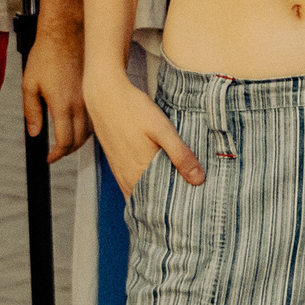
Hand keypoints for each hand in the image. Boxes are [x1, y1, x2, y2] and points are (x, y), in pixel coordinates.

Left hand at [23, 20, 90, 159]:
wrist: (66, 32)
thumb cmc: (47, 54)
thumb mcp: (29, 84)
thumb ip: (31, 112)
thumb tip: (35, 132)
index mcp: (62, 104)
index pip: (65, 141)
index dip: (57, 154)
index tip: (50, 157)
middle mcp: (80, 103)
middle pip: (80, 139)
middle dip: (68, 150)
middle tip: (57, 152)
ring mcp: (90, 96)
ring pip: (91, 129)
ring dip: (80, 139)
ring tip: (68, 141)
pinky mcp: (95, 89)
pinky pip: (96, 115)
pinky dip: (88, 126)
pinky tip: (79, 123)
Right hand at [83, 70, 202, 199]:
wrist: (105, 96)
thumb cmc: (134, 110)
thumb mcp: (163, 130)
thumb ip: (180, 155)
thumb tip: (198, 180)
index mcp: (140, 173)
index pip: (162, 204)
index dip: (178, 208)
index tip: (194, 208)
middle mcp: (128, 178)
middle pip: (151, 203)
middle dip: (169, 206)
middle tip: (191, 205)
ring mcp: (120, 173)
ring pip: (140, 196)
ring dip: (156, 199)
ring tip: (177, 197)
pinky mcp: (117, 165)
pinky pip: (131, 187)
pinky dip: (144, 190)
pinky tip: (156, 183)